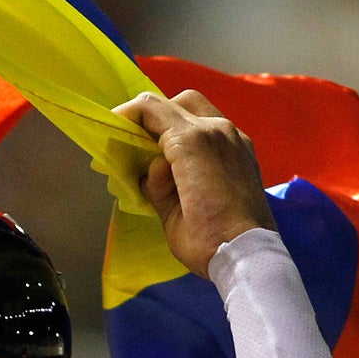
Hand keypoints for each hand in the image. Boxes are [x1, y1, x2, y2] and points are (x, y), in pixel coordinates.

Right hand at [114, 89, 276, 277]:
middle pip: (177, 102)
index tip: (112, 127)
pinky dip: (198, 137)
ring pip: (200, 110)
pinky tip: (190, 163)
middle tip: (138, 140)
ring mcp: (236, 139)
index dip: (127, 114)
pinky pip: (217, 129)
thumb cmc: (204, 239)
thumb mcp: (167, 212)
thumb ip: (156, 181)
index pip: (152, 109)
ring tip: (164, 154)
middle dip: (154, 115)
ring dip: (178, 124)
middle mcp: (217, 131)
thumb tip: (154, 165)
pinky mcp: (246, 152)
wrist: (247, 255)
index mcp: (193, 142)